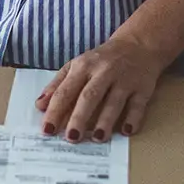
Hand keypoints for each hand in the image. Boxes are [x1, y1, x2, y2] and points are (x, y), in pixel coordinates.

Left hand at [35, 36, 169, 142]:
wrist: (138, 44)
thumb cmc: (101, 59)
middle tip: (71, 138)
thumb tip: (40, 105)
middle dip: (79, 118)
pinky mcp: (143, 87)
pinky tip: (126, 131)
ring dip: (105, 121)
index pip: (65, 91)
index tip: (47, 130)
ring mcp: (124, 80)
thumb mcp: (76, 66)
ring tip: (97, 138)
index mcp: (83, 66)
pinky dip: (133, 118)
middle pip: (89, 96)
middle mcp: (103, 72)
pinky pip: (138, 105)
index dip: (55, 111)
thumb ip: (58, 85)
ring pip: (114, 102)